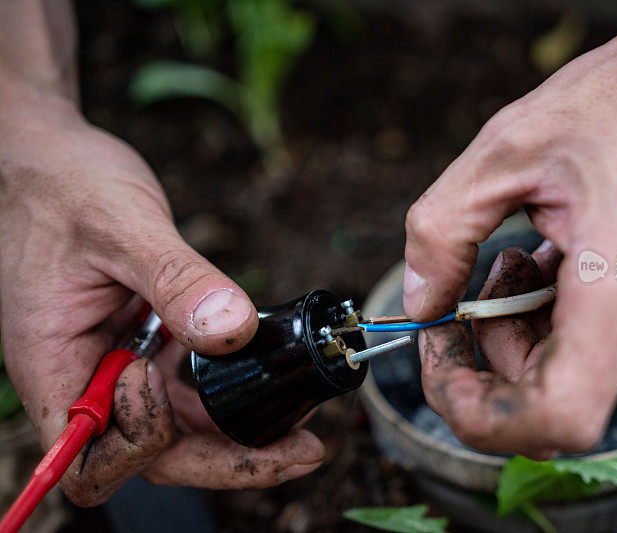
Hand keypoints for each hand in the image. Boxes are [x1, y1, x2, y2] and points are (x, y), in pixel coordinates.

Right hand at [0, 76, 322, 505]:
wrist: (54, 161)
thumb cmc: (64, 186)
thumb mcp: (123, 225)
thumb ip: (175, 279)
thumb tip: (232, 328)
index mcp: (56, 363)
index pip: (93, 456)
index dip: (142, 443)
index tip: (168, 381)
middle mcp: (88, 377)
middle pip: (154, 454)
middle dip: (227, 459)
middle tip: (303, 449)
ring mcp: (121, 364)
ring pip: (180, 428)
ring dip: (239, 432)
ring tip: (303, 420)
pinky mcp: (149, 345)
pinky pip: (190, 388)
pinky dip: (232, 392)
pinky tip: (276, 379)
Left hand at [403, 0, 616, 456]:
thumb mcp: (506, 149)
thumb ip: (443, 229)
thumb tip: (420, 300)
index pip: (559, 417)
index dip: (482, 412)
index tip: (440, 357)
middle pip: (548, 399)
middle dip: (486, 356)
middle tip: (464, 292)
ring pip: (563, 370)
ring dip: (515, 329)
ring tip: (513, 255)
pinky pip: (586, 340)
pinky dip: (545, 314)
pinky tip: (544, 254)